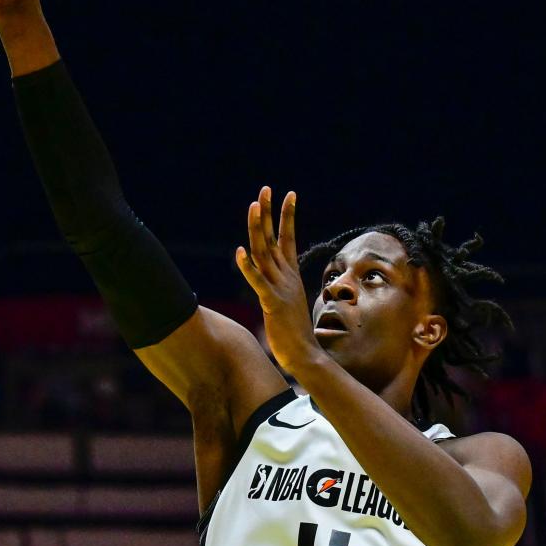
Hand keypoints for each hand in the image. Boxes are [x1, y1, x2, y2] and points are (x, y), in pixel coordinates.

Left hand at [235, 188, 319, 376]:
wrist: (306, 356)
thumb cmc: (296, 336)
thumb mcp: (288, 307)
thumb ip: (282, 293)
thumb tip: (278, 291)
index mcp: (291, 277)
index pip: (288, 239)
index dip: (287, 217)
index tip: (289, 195)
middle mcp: (286, 278)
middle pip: (274, 239)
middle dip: (269, 212)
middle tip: (266, 189)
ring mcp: (280, 289)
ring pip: (265, 253)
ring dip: (257, 228)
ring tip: (254, 206)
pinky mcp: (272, 304)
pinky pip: (258, 282)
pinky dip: (247, 268)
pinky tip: (239, 253)